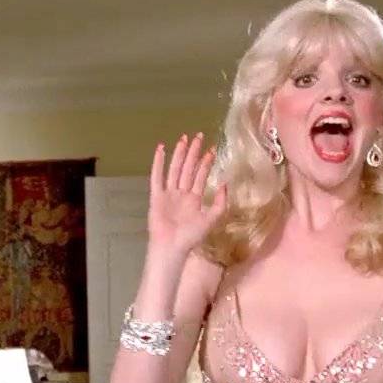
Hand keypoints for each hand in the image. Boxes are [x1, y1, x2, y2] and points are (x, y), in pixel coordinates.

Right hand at [148, 133, 226, 252]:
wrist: (172, 246)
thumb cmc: (191, 236)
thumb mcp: (211, 219)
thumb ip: (220, 202)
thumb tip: (225, 183)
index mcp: (194, 198)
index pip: (200, 175)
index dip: (206, 162)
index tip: (212, 149)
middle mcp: (181, 193)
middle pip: (188, 168)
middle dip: (194, 152)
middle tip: (199, 136)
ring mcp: (168, 193)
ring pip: (175, 169)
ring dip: (179, 154)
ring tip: (184, 139)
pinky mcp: (157, 196)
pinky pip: (157, 176)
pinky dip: (158, 163)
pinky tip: (161, 149)